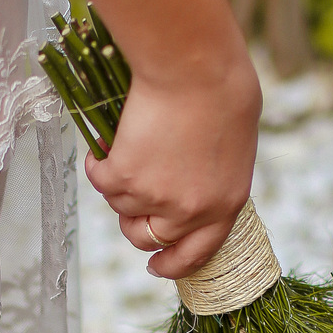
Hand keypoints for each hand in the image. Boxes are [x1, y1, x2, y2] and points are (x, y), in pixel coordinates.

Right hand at [84, 47, 260, 279]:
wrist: (195, 67)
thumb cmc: (221, 91)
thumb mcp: (233, 148)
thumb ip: (213, 180)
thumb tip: (185, 193)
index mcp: (226, 205)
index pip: (197, 253)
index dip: (173, 264)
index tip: (156, 266)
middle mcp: (191, 210)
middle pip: (148, 238)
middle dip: (134, 223)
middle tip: (129, 195)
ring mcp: (155, 197)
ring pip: (120, 206)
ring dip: (118, 182)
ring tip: (128, 146)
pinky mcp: (125, 177)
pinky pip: (100, 180)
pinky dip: (99, 162)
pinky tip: (107, 142)